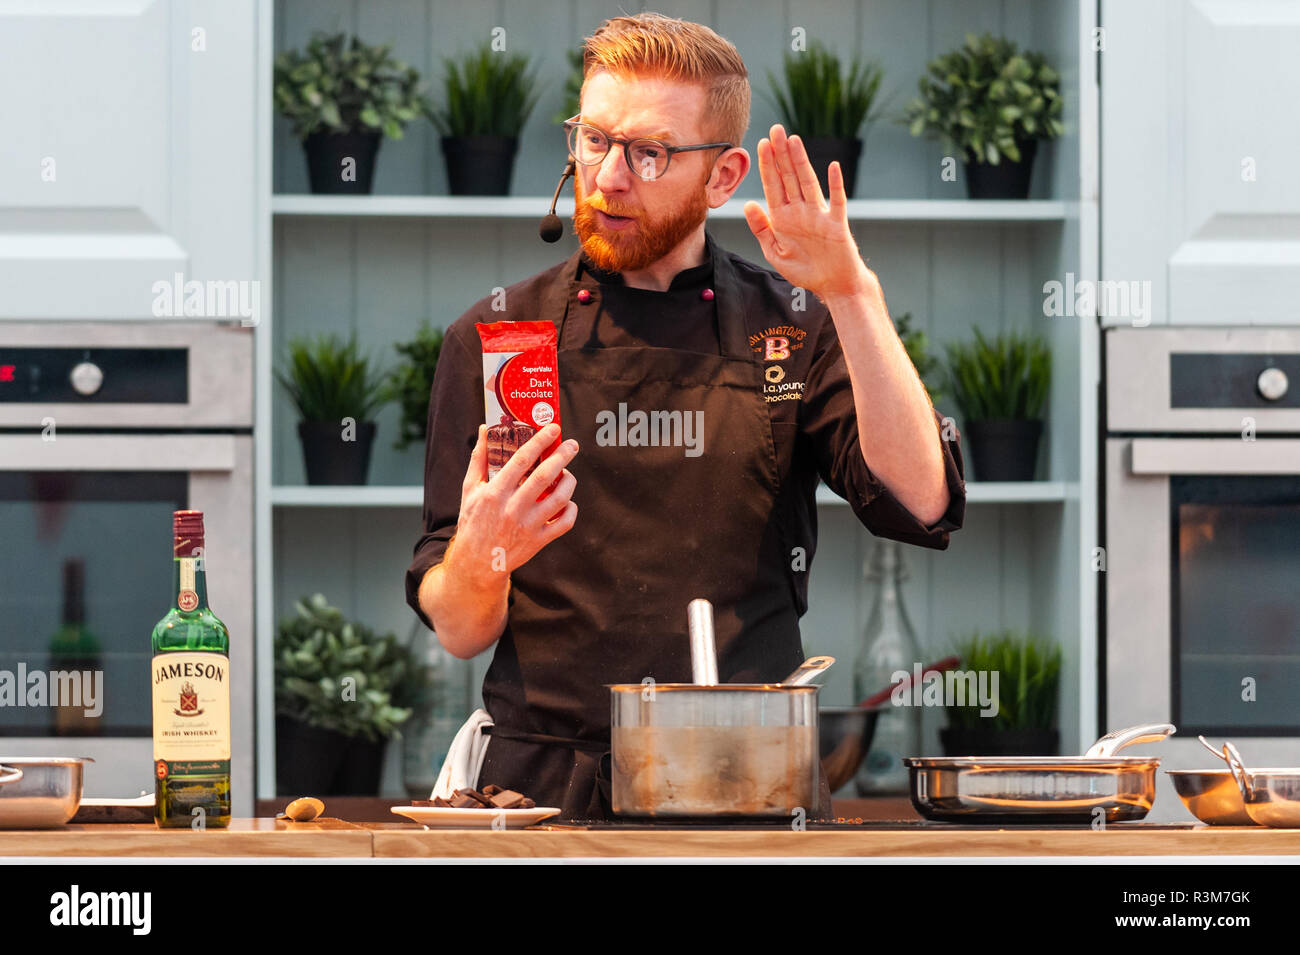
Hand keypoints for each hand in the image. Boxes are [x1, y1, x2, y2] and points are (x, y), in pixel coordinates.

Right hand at [453, 423, 578, 576]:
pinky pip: (565, 522)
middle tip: (572, 445)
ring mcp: (527, 526)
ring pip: (559, 499)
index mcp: (494, 493)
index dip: (539, 442)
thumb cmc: (473, 521)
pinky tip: (567, 501)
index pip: (520, 461)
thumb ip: (479, 458)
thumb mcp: (470, 489)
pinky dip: (571, 509)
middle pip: (545, 477)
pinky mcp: (539, 541)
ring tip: (568, 474)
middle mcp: (512, 509)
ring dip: (569, 482)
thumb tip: (485, 429)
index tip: (552, 428)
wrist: (477, 563)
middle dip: (562, 457)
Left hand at [742, 124, 869, 301]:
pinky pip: (837, 201)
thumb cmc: (805, 271)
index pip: (773, 186)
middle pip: (789, 178)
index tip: (761, 144)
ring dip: (801, 162)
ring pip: (808, 183)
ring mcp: (819, 216)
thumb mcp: (775, 253)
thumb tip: (748, 204)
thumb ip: (762, 229)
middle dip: (781, 154)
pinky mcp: (837, 224)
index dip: (767, 166)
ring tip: (793, 141)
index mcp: (783, 218)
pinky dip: (835, 185)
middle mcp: (801, 212)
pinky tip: (833, 167)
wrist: (832, 286)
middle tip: (775, 130)